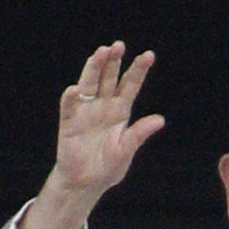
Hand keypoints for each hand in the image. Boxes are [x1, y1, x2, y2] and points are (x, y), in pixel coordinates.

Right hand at [14, 43, 163, 228]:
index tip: (148, 55)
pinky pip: (69, 105)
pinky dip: (71, 97)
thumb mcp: (126, 151)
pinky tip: (75, 89)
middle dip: (113, 62)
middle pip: (108, 78)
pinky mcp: (69, 121)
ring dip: (94, 68)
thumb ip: (139, 134)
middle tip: (118, 45)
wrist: (85, 183)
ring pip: (89, 84)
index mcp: (121, 111)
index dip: (138, 70)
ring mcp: (85, 111)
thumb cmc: (108, 167)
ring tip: (100, 53)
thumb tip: (160, 119)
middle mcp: (103, 105)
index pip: (130, 85)